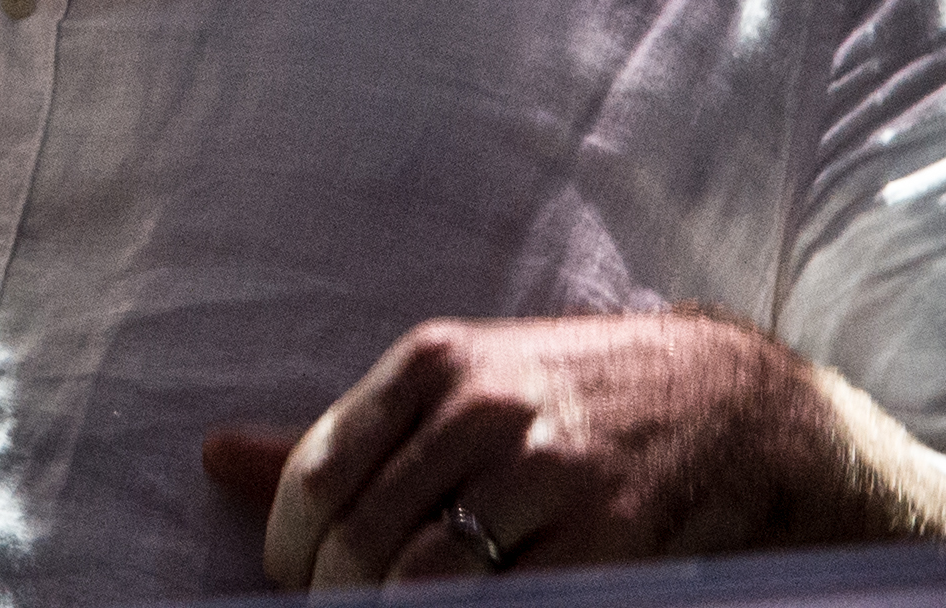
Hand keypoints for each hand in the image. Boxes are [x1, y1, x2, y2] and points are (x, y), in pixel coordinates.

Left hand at [207, 311, 945, 587]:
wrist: (729, 404)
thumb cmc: (570, 395)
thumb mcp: (456, 384)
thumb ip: (339, 431)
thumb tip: (216, 459)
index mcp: (440, 361)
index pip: (316, 478)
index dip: (291, 552)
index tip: (304, 577)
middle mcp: (489, 408)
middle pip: (361, 544)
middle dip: (337, 602)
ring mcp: (550, 477)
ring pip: (420, 590)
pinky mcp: (604, 543)